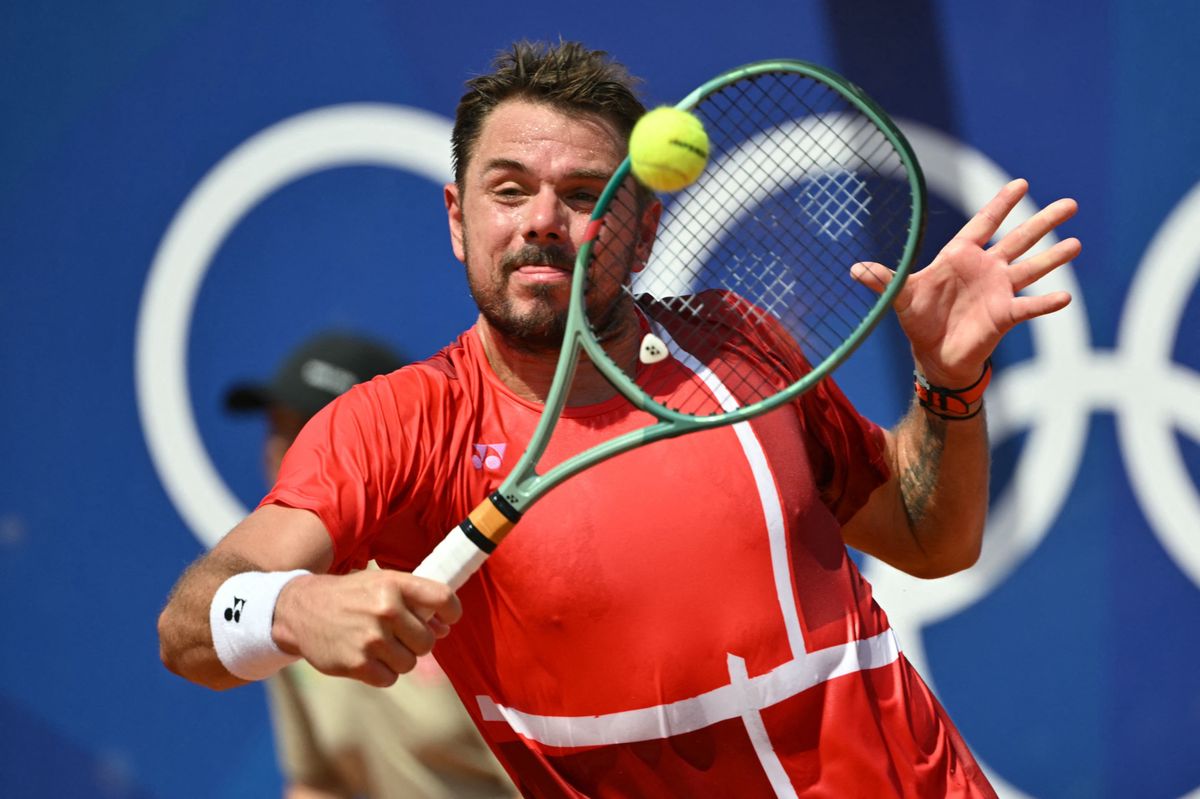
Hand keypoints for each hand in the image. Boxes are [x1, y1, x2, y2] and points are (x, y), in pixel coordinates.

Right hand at [271, 569, 461, 686]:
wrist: (299, 610)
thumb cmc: (348, 596)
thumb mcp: (380, 585)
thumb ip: (414, 603)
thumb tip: (444, 628)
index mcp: (395, 584)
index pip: (444, 599)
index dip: (451, 612)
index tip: (444, 619)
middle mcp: (386, 609)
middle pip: (428, 641)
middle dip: (416, 642)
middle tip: (396, 635)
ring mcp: (372, 638)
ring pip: (410, 663)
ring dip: (398, 659)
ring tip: (377, 645)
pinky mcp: (357, 663)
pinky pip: (390, 678)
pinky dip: (381, 673)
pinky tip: (366, 657)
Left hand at [851, 179, 1080, 386]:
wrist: (933, 355)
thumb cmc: (920, 320)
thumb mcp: (900, 297)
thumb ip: (883, 280)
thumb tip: (852, 269)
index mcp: (960, 256)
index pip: (984, 224)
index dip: (1001, 204)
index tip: (1021, 183)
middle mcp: (986, 269)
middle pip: (1019, 239)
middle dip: (1044, 221)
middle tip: (1071, 203)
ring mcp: (999, 291)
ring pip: (1032, 267)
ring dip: (1054, 256)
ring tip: (1077, 243)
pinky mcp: (1005, 315)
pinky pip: (1029, 306)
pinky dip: (1045, 302)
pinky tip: (1063, 297)